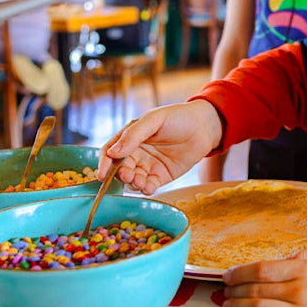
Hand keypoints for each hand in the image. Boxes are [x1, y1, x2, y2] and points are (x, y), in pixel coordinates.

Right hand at [98, 101, 222, 194]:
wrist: (204, 126)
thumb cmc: (177, 117)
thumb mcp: (153, 120)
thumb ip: (133, 135)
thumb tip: (112, 153)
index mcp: (129, 137)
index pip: (109, 152)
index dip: (104, 163)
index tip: (102, 174)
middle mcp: (136, 153)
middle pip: (119, 169)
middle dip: (120, 175)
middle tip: (128, 175)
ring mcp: (147, 166)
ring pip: (132, 180)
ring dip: (133, 183)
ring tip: (140, 180)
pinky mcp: (160, 176)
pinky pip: (148, 186)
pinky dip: (145, 189)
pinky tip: (149, 187)